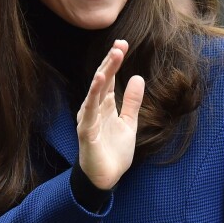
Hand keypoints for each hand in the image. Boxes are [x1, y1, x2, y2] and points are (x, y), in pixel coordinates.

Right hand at [77, 40, 144, 188]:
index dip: (115, 61)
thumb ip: (131, 101)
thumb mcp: (129, 123)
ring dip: (105, 71)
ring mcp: (89, 118)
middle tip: (120, 44)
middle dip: (110, 61)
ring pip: (96, 90)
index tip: (123, 44)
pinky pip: (90, 109)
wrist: (106, 178)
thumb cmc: (113, 152)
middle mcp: (94, 108)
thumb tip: (137, 77)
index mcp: (104, 105)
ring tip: (115, 54)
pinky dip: (94, 93)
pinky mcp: (87, 130)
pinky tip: (99, 79)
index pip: (108, 78)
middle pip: (102, 79)